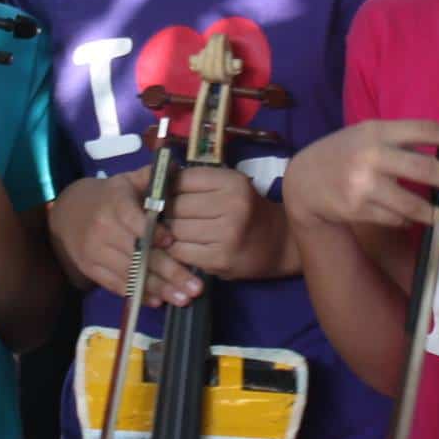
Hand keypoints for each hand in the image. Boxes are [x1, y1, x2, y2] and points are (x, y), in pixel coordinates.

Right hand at [50, 170, 201, 306]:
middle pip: (138, 253)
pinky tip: (158, 300)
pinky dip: (138, 294)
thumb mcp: (127, 181)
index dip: (152, 231)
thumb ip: (151, 177)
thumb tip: (178, 168)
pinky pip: (116, 285)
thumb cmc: (109, 196)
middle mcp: (103, 229)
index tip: (173, 241)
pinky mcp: (91, 269)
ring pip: (130, 273)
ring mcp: (95, 252)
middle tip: (195, 287)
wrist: (68, 213)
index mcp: (114, 204)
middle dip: (168, 271)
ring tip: (183, 299)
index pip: (133, 220)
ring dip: (158, 288)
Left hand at [163, 166, 285, 279]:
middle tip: (167, 217)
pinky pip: (182, 252)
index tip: (165, 195)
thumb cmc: (249, 212)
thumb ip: (200, 184)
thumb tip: (158, 186)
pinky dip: (176, 251)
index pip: (183, 179)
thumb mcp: (231, 187)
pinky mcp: (221, 258)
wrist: (281, 244)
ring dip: (169, 234)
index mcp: (232, 182)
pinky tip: (183, 248)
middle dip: (167, 213)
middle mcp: (232, 204)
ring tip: (174, 234)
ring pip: (176, 230)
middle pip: (177, 206)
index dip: (169, 188)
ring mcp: (227, 233)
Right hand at [282, 120, 438, 231]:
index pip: (425, 130)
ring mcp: (364, 185)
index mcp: (377, 130)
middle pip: (425, 169)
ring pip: (413, 204)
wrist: (303, 182)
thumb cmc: (344, 154)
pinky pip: (396, 219)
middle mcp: (371, 156)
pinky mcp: (359, 210)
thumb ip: (401, 140)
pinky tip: (419, 221)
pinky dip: (411, 221)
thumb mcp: (368, 135)